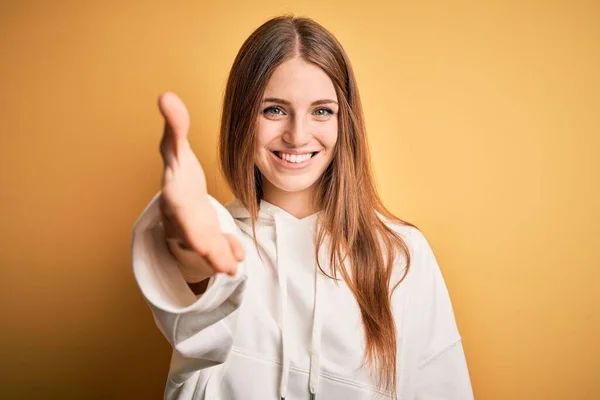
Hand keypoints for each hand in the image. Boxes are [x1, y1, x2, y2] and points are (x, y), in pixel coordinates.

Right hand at [157, 92, 243, 278]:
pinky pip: (215, 250)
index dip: (179, 208)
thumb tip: (166, 95)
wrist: (176, 199)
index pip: (175, 199)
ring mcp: (193, 231)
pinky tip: (237, 257)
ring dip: (216, 256)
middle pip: (190, 231)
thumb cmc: (178, 172)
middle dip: (202, 244)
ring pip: (204, 247)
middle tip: (213, 254)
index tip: (184, 211)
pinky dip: (224, 255)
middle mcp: (181, 216)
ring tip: (232, 267)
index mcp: (174, 191)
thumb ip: (175, 126)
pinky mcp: (206, 240)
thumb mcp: (175, 149)